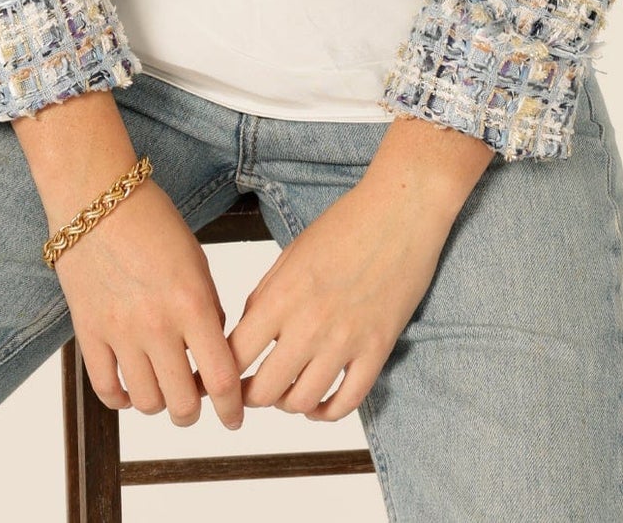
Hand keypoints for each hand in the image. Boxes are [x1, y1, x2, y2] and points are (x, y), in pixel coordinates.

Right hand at [54, 179, 245, 431]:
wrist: (95, 197)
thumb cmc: (152, 220)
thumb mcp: (196, 260)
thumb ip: (207, 309)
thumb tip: (211, 351)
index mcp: (192, 304)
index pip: (221, 379)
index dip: (232, 408)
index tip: (234, 417)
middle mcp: (157, 325)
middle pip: (183, 404)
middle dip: (195, 412)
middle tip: (196, 403)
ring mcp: (120, 332)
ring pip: (146, 403)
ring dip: (160, 405)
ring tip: (164, 390)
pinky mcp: (88, 332)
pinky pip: (106, 388)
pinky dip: (122, 399)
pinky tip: (131, 389)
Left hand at [221, 170, 456, 423]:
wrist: (401, 211)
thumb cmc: (345, 223)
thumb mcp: (291, 254)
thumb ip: (267, 295)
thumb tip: (248, 332)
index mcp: (281, 296)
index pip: (235, 355)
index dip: (222, 372)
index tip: (221, 377)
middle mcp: (309, 325)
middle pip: (265, 389)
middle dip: (251, 396)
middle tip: (250, 391)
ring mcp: (345, 341)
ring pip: (303, 402)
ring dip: (288, 404)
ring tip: (286, 394)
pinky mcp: (377, 350)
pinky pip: (348, 402)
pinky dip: (328, 411)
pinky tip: (319, 404)